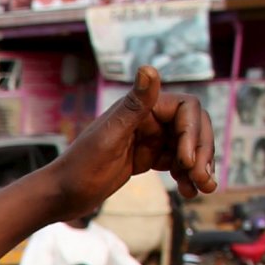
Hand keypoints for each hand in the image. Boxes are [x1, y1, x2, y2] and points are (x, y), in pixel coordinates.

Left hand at [45, 66, 216, 215]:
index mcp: (138, 108)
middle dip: (202, 153)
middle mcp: (146, 118)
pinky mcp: (145, 157)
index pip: (186, 109)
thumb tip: (148, 68)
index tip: (187, 161)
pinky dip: (186, 174)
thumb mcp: (108, 138)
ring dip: (199, 166)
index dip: (193, 133)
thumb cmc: (78, 168)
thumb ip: (134, 106)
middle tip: (206, 181)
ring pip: (187, 146)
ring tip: (204, 188)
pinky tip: (189, 191)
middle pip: (192, 128)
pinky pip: (176, 161)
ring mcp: (147, 138)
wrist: (58, 197)